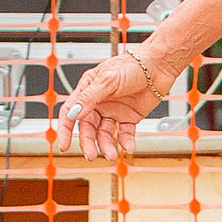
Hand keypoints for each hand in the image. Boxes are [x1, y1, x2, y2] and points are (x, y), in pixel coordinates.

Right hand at [52, 49, 171, 158]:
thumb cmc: (131, 66)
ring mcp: (114, 111)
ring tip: (112, 155)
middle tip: (91, 156)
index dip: (65, 130)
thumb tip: (73, 114)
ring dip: (107, 145)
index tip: (64, 146)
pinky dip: (126, 142)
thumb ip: (89, 98)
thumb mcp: (107, 80)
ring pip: (105, 133)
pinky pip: (124, 133)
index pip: (71, 112)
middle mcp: (99, 103)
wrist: (157, 66)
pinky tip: (129, 147)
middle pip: (88, 128)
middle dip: (89, 143)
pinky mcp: (130, 117)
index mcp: (88, 91)